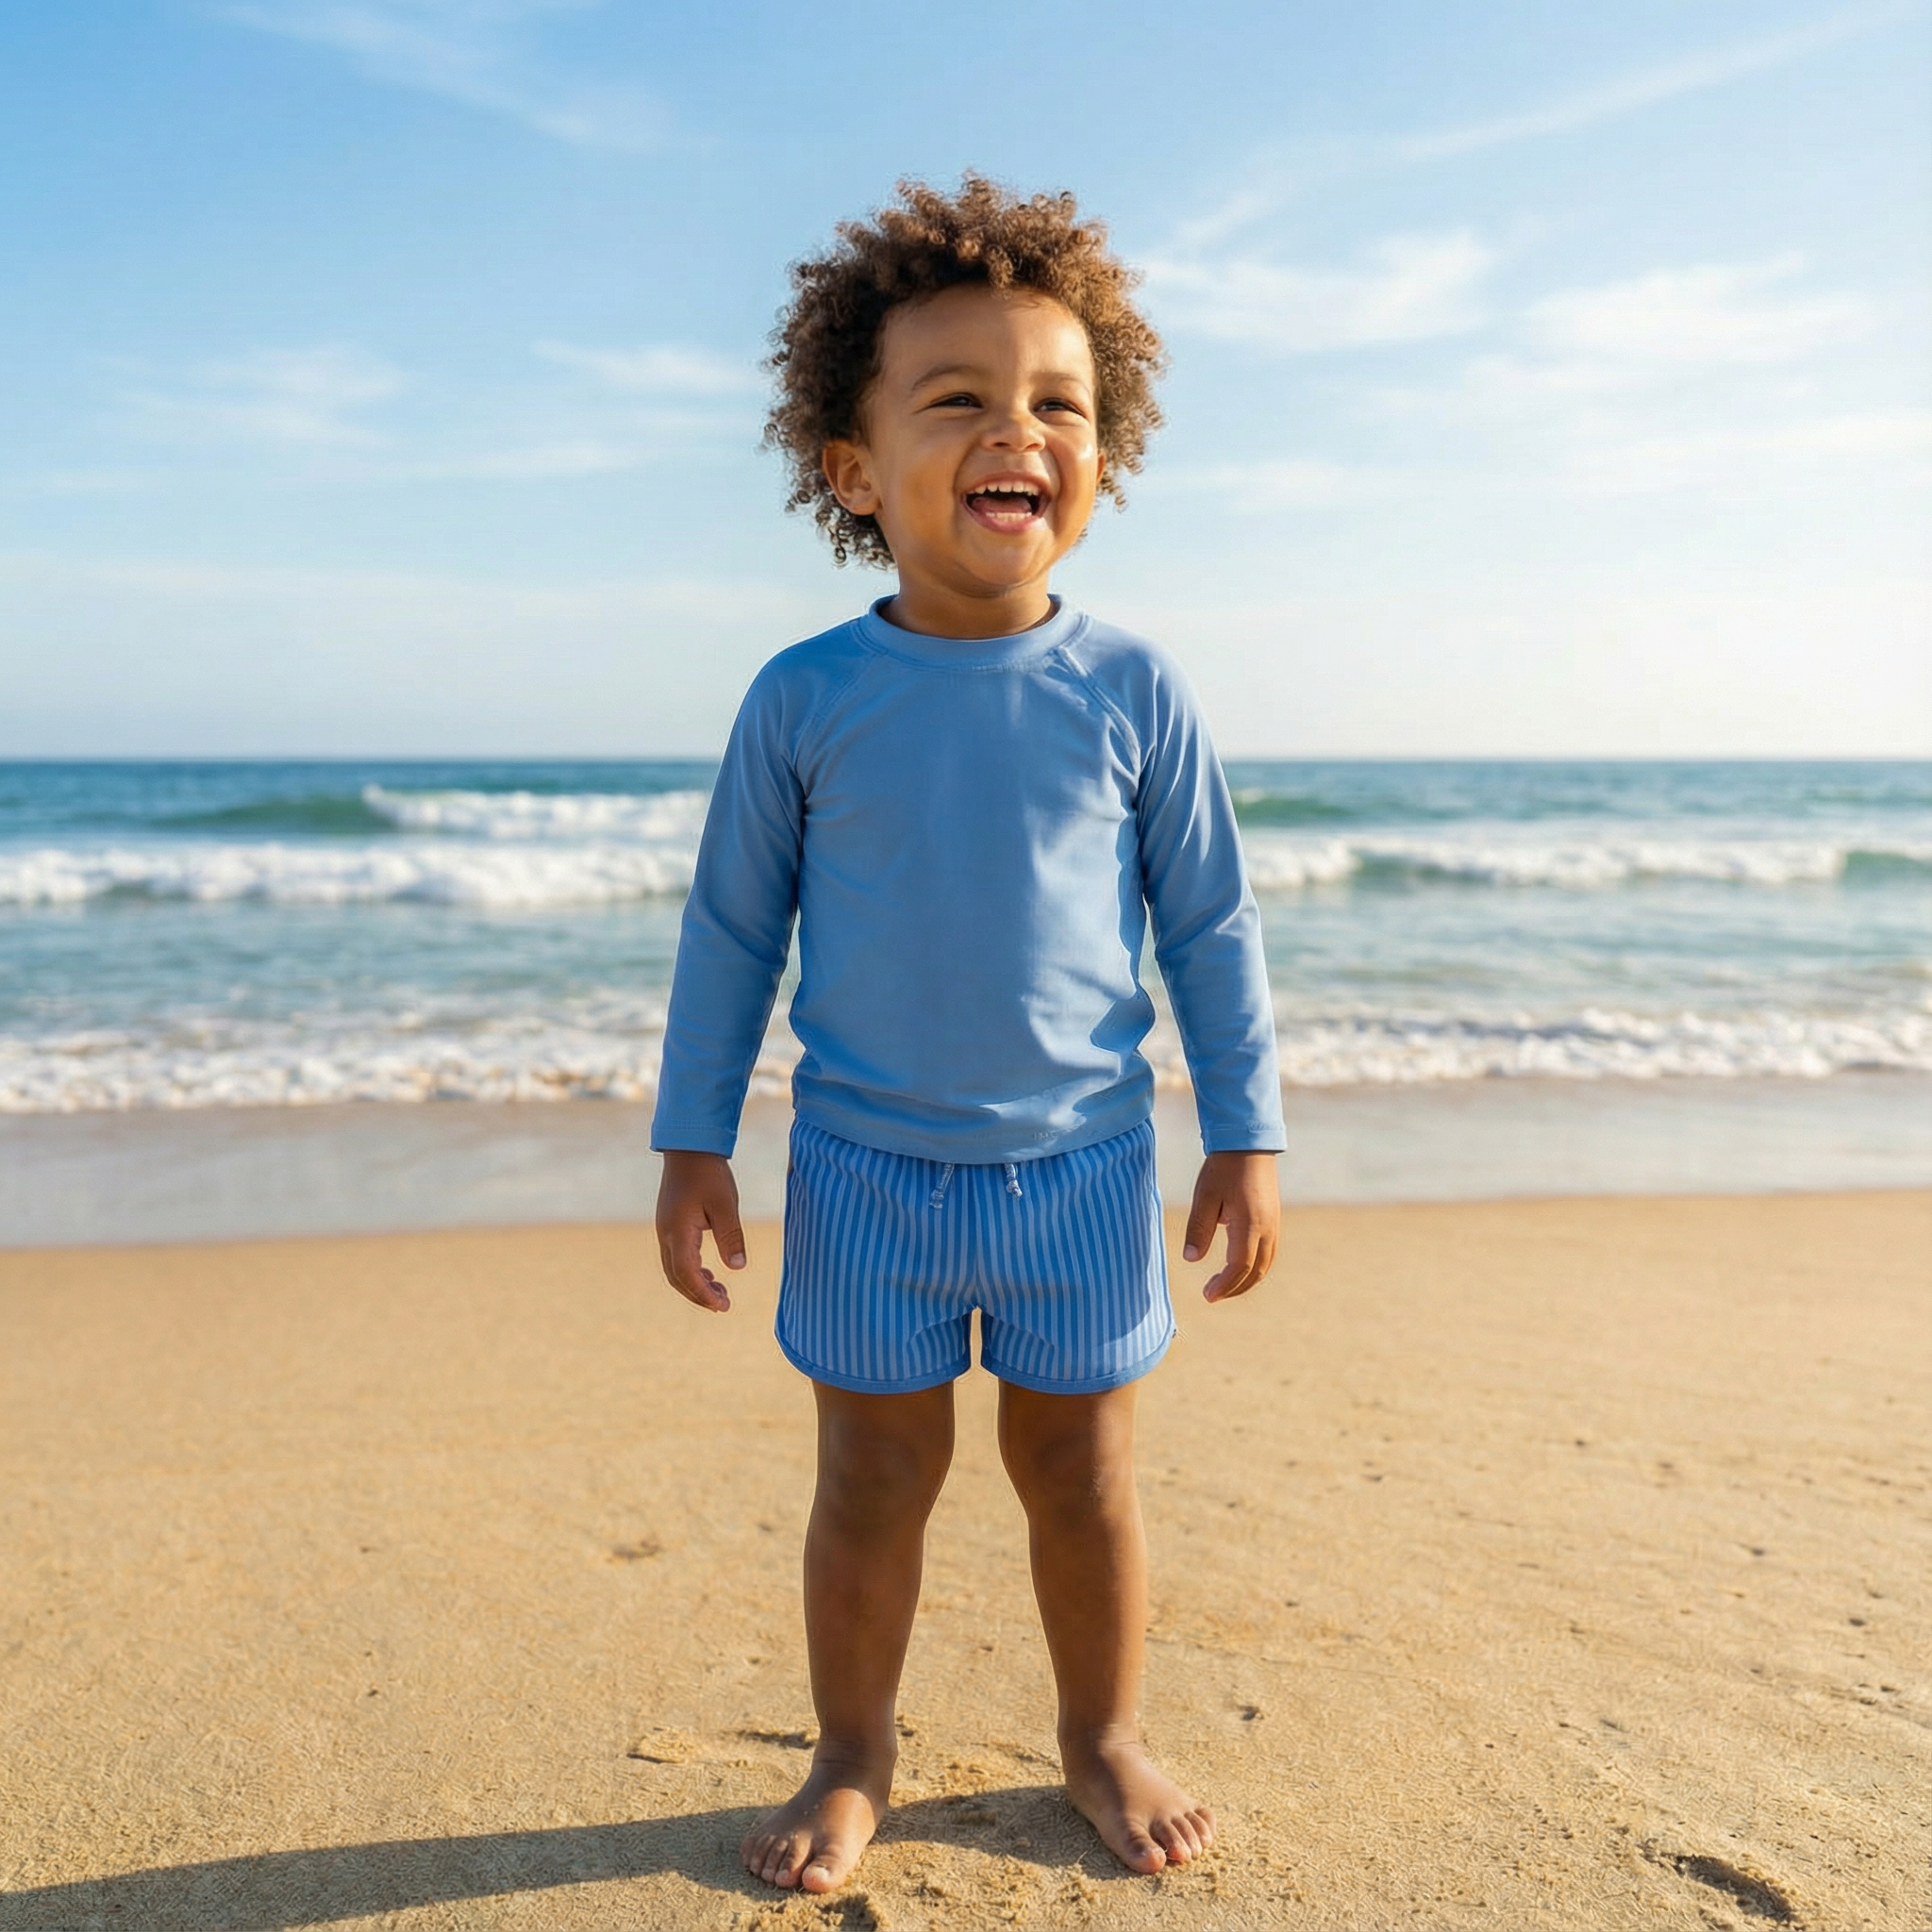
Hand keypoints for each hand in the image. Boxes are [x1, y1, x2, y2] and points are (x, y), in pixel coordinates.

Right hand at [655, 1150, 746, 1311]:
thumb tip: (738, 1267)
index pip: (686, 1273)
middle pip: (676, 1277)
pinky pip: (676, 1257)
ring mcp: (665, 1229)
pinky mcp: (670, 1225)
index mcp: (678, 1231)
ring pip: (674, 1269)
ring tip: (720, 1292)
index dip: (703, 1293)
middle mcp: (666, 1234)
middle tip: (723, 1305)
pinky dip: (691, 1270)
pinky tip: (710, 1272)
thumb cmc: (709, 1173)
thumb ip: (731, 1236)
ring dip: (695, 1284)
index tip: (722, 1306)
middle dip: (698, 1295)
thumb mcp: (725, 1204)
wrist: (689, 1148)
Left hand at [1181, 1151, 1279, 1302]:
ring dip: (1245, 1280)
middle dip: (1234, 1288)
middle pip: (1255, 1271)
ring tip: (1223, 1286)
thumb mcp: (1204, 1197)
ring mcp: (1274, 1224)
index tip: (1208, 1295)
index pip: (1239, 1266)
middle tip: (1211, 1295)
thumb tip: (1192, 1259)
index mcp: (1250, 1224)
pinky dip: (1255, 1267)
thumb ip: (1199, 1229)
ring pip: (1265, 1264)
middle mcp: (1267, 1228)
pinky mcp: (1274, 1219)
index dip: (1224, 1284)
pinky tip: (1239, 1267)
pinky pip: (1269, 1253)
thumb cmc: (1223, 1168)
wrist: (1249, 1143)